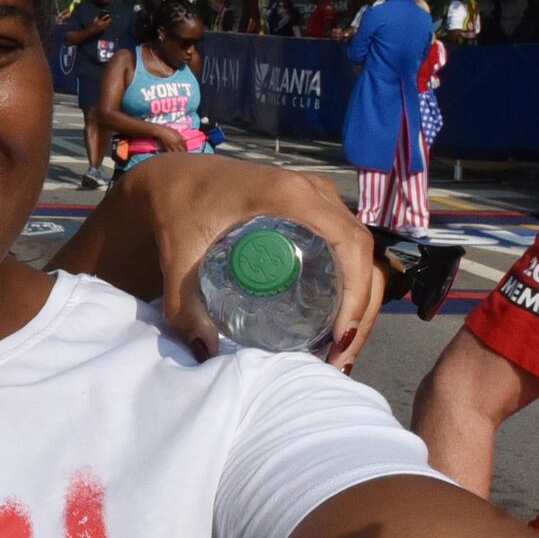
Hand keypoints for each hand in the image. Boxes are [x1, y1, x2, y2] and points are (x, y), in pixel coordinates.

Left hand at [117, 152, 384, 366]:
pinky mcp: (316, 209)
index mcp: (289, 195)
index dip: (356, 292)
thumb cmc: (179, 207)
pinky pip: (348, 248)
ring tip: (337, 350)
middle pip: (363, 253)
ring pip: (361, 253)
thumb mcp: (179, 254)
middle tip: (339, 358)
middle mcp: (315, 192)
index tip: (339, 336)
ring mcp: (319, 198)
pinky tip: (333, 324)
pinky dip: (352, 285)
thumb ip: (184, 302)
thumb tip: (205, 349)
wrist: (175, 178)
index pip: (348, 243)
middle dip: (361, 311)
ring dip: (360, 302)